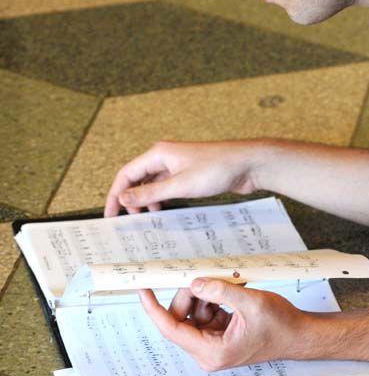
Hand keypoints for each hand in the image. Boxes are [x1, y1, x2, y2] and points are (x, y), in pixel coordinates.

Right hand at [104, 140, 265, 215]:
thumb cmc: (218, 168)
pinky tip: (165, 213)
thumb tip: (124, 197)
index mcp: (159, 154)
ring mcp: (178, 166)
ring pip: (153, 185)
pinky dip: (163, 200)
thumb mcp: (180, 185)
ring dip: (148, 201)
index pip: (127, 174)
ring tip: (149, 219)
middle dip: (132, 199)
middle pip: (138, 179)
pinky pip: (168, 188)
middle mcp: (166, 157)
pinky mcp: (190, 175)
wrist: (248, 165)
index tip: (112, 214)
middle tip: (132, 221)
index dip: (116, 194)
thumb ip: (150, 193)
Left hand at [137, 279, 314, 369]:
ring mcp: (213, 344)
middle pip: (181, 317)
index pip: (172, 329)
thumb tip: (194, 282)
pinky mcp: (219, 335)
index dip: (154, 308)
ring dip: (205, 295)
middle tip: (206, 277)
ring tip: (228, 285)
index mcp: (212, 352)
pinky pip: (205, 312)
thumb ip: (219, 291)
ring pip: (193, 312)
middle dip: (191, 294)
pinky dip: (213, 298)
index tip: (142, 290)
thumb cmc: (280, 325)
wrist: (299, 335)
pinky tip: (230, 292)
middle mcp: (208, 352)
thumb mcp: (250, 302)